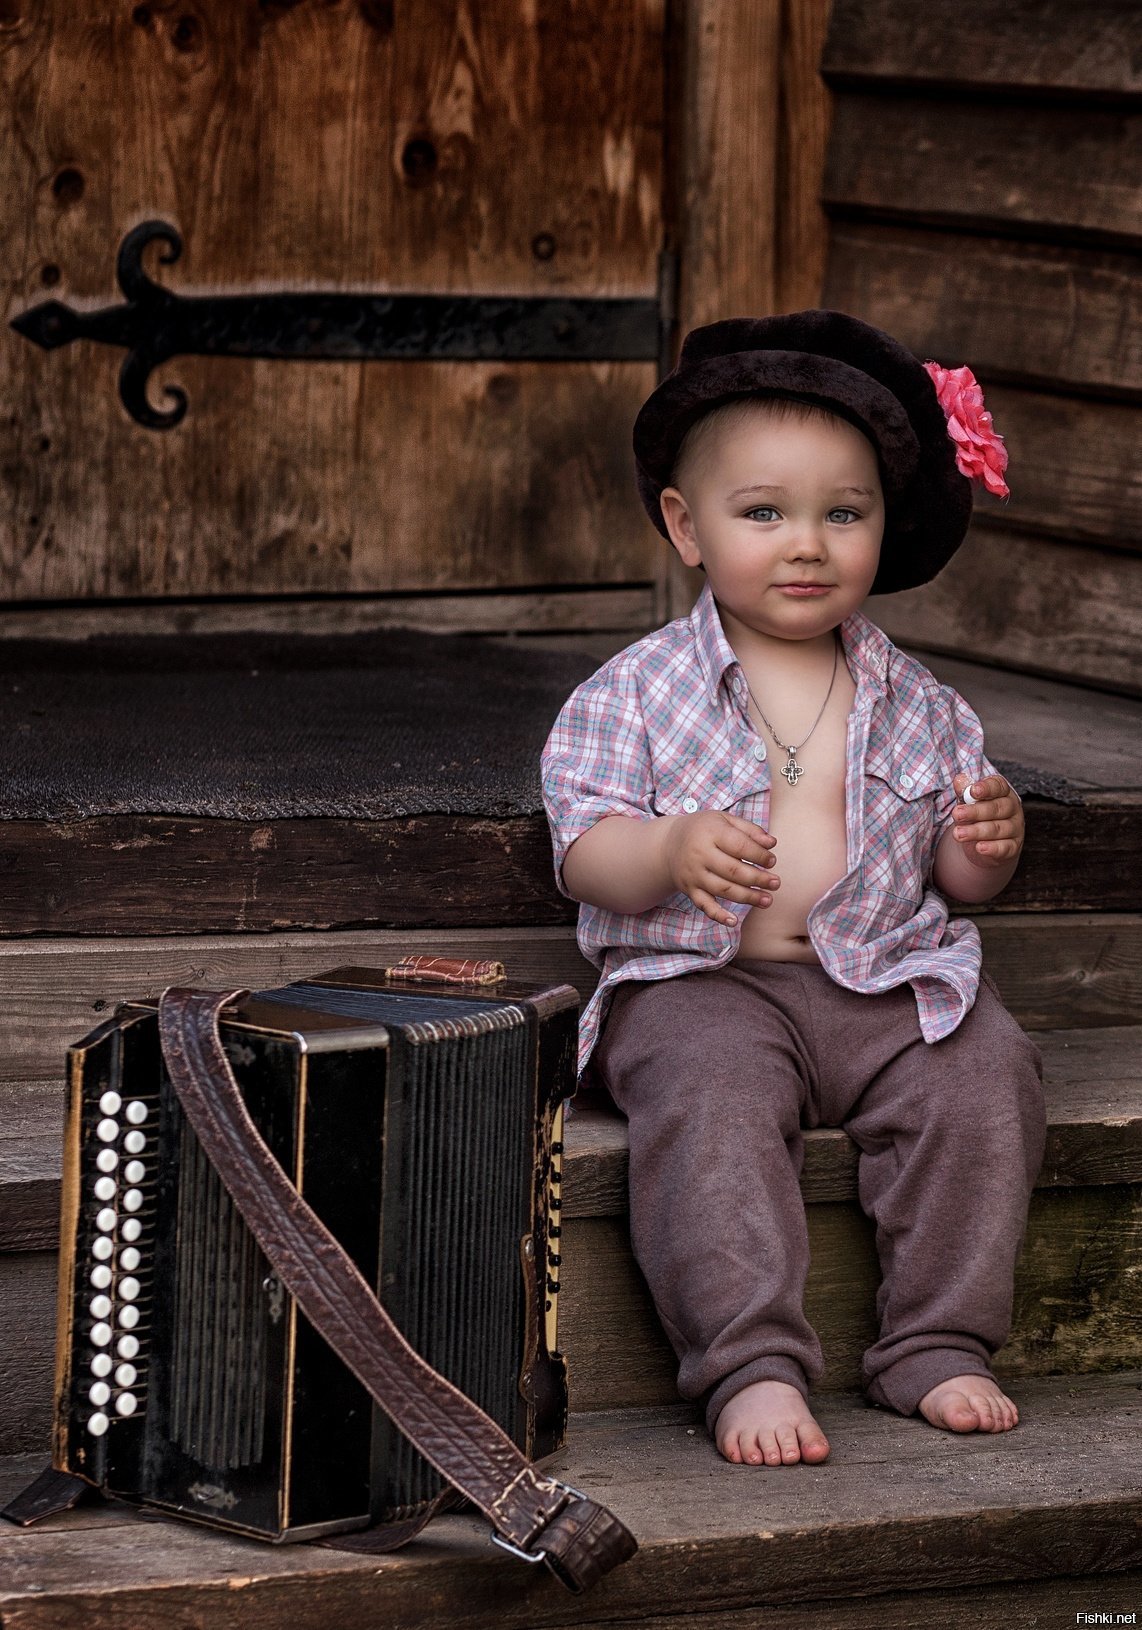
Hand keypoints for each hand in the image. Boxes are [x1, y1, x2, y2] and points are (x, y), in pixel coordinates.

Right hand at [662, 811, 778, 926]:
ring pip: (722, 889)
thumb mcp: (724, 820)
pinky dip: (717, 915)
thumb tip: (772, 843)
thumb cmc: (704, 830)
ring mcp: (693, 874)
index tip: (772, 861)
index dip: (759, 855)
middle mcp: (700, 854)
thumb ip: (749, 830)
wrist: (668, 844)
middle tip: (776, 883)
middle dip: (757, 879)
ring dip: (747, 897)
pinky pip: (703, 905)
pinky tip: (733, 922)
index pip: (739, 846)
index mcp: (710, 833)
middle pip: (733, 870)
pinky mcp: (689, 890)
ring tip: (767, 900)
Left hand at [950, 772, 1023, 867]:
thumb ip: (964, 792)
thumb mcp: (967, 803)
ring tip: (958, 833)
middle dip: (976, 811)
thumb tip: (959, 779)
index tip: (973, 791)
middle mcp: (1012, 809)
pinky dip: (992, 848)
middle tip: (957, 814)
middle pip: (997, 808)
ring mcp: (1015, 829)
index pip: (998, 786)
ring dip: (977, 831)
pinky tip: (979, 847)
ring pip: (998, 829)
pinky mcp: (1012, 847)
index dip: (986, 788)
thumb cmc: (975, 817)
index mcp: (1003, 793)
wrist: (980, 844)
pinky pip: (1004, 847)